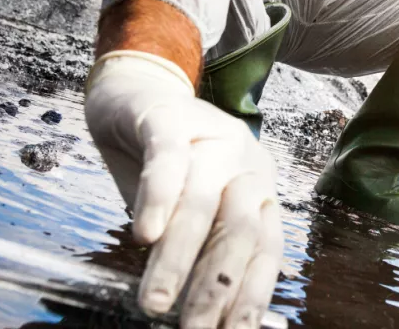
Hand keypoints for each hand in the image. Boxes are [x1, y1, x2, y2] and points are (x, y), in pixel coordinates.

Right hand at [85, 51, 281, 328]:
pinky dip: (159, 198)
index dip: (251, 296)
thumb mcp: (192, 210)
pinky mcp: (168, 118)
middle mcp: (245, 162)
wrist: (132, 92)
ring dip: (178, 257)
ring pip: (201, 202)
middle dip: (216, 286)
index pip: (266, 250)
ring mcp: (211, 136)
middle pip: (239, 231)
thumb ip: (206, 249)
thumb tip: (216, 314)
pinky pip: (167, 160)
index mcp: (258, 188)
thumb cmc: (163, 163)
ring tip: (156, 302)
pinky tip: (145, 234)